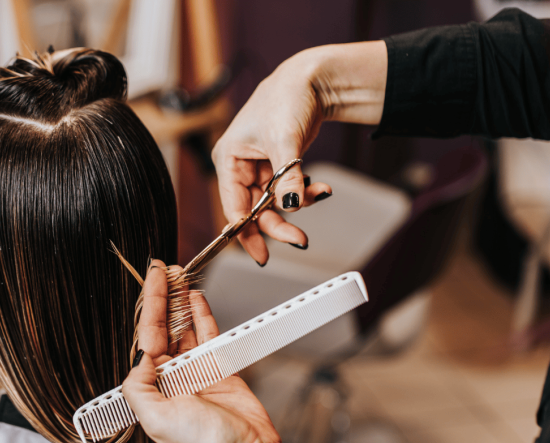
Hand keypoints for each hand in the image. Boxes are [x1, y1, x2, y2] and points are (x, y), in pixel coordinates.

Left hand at [123, 261, 359, 442]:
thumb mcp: (156, 420)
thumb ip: (138, 386)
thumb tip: (139, 356)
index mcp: (152, 388)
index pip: (146, 338)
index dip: (150, 307)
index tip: (152, 280)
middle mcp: (171, 378)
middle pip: (164, 328)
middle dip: (163, 299)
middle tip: (164, 269)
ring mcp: (195, 372)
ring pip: (185, 328)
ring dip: (181, 303)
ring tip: (180, 276)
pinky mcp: (220, 369)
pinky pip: (208, 335)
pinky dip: (202, 315)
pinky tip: (196, 297)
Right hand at [211, 41, 386, 264]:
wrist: (313, 80)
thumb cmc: (287, 98)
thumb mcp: (285, 140)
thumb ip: (286, 177)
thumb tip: (289, 206)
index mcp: (229, 159)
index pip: (233, 207)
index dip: (246, 234)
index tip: (262, 255)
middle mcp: (240, 167)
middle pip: (255, 210)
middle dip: (279, 224)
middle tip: (299, 239)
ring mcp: (260, 168)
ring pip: (274, 203)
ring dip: (298, 204)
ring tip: (319, 193)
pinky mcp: (278, 166)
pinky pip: (289, 190)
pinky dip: (305, 191)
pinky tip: (320, 187)